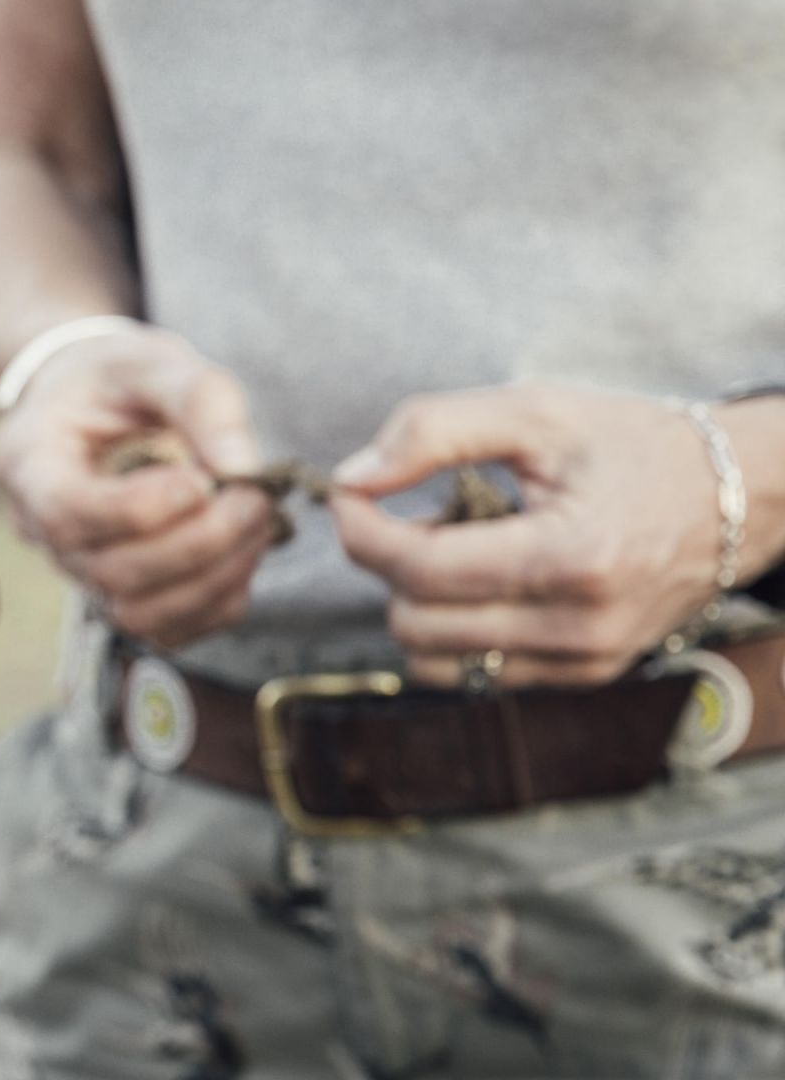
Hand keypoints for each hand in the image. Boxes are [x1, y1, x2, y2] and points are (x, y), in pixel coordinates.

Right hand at [0, 324, 272, 646]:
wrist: (93, 406)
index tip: (203, 478)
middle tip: (256, 497)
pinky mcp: (121, 594)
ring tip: (257, 523)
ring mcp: (79, 571)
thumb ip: (198, 398)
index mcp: (29, 463)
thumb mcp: (149, 360)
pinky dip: (219, 602)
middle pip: (110, 573)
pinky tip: (244, 551)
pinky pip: (169, 629)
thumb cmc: (114, 379)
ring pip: (139, 614)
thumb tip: (242, 466)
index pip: (68, 513)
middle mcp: (41, 530)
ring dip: (214, 579)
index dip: (141, 509)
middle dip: (198, 543)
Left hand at [333, 383, 752, 686]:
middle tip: (417, 510)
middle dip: (390, 562)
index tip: (350, 492)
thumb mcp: (534, 411)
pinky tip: (486, 576)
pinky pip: (476, 672)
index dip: (360, 529)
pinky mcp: (584, 677)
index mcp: (570, 557)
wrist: (738, 495)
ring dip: (418, 601)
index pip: (418, 569)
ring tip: (455, 544)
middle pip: (414, 622)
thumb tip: (352, 479)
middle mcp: (578, 627)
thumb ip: (431, 432)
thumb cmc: (631, 445)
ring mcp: (583, 662)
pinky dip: (456, 627)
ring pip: (434, 660)